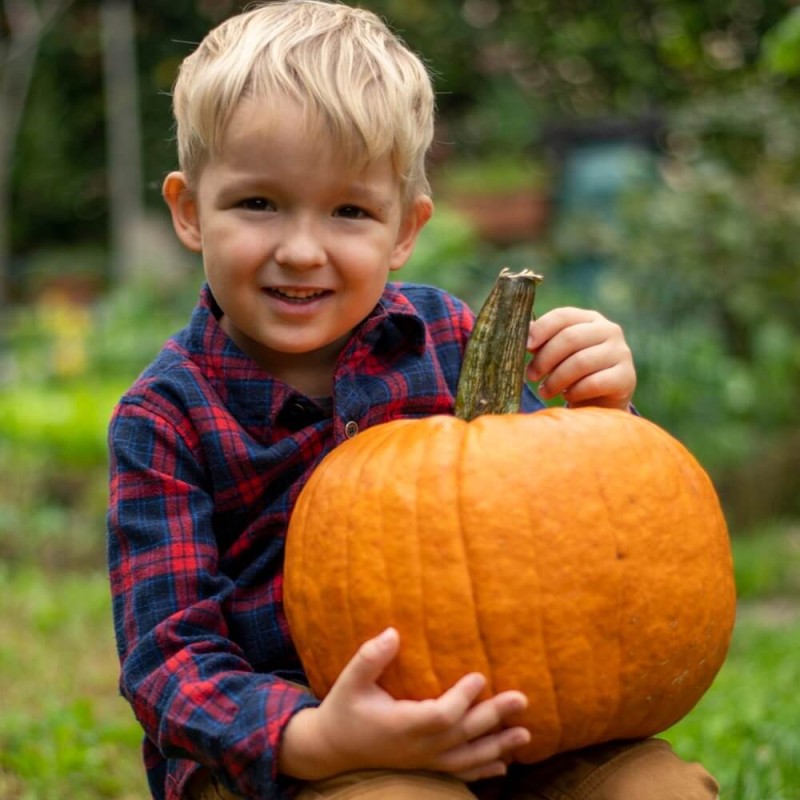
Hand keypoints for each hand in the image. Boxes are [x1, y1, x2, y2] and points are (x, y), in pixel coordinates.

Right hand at [279, 628, 529, 782]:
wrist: (331, 749)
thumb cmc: (343, 709)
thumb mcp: (350, 680)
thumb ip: (370, 657)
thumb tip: (392, 633)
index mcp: (401, 725)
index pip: (440, 715)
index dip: (462, 699)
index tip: (480, 676)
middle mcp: (417, 747)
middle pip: (462, 735)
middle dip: (494, 718)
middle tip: (522, 699)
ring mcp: (422, 761)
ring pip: (466, 759)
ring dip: (497, 746)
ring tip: (526, 735)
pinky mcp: (424, 766)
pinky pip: (458, 774)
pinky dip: (482, 771)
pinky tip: (503, 766)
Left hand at [526, 307, 635, 410]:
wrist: (601, 401)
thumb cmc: (573, 374)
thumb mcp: (558, 355)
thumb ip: (543, 342)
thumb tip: (524, 334)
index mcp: (590, 319)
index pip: (563, 316)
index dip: (542, 329)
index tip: (525, 346)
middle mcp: (609, 330)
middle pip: (570, 338)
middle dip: (545, 358)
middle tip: (531, 375)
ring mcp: (621, 353)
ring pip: (580, 362)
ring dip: (556, 379)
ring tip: (544, 391)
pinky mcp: (626, 377)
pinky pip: (594, 383)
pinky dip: (574, 392)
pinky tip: (567, 397)